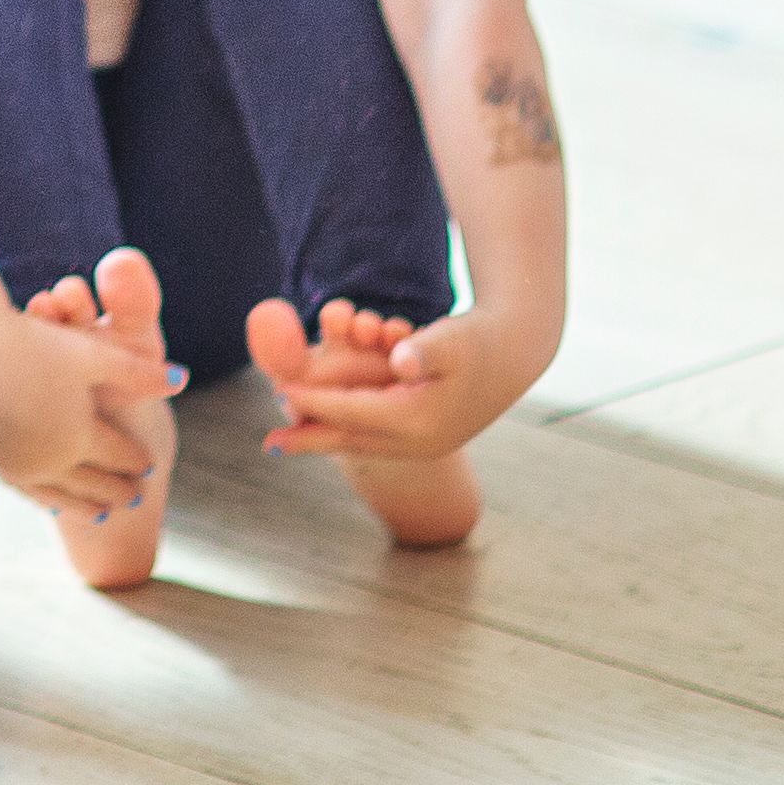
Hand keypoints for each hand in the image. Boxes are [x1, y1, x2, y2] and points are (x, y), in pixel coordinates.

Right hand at [0, 284, 170, 519]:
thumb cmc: (30, 341)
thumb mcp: (92, 353)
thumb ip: (138, 372)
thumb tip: (184, 378)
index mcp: (80, 437)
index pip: (120, 457)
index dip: (138, 461)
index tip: (151, 468)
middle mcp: (50, 461)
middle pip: (94, 483)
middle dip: (118, 490)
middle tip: (136, 498)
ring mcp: (18, 465)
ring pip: (60, 496)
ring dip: (83, 506)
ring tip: (99, 513)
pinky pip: (28, 492)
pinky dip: (46, 500)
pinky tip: (48, 500)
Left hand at [251, 295, 521, 463]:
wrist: (514, 353)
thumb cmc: (477, 340)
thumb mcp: (452, 339)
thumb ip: (424, 351)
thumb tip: (400, 360)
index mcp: (422, 419)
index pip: (356, 412)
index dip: (316, 401)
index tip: (280, 392)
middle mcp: (421, 440)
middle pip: (353, 440)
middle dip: (310, 439)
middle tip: (269, 444)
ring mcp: (425, 443)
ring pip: (361, 443)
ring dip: (324, 439)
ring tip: (284, 442)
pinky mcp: (425, 437)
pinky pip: (374, 438)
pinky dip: (346, 433)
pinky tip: (318, 431)